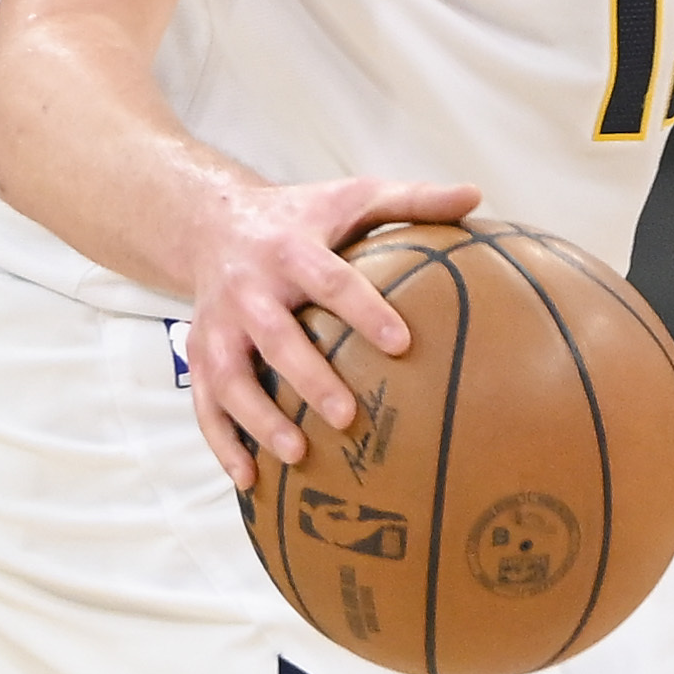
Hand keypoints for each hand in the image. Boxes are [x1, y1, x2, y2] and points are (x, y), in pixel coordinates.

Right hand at [183, 173, 481, 490]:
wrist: (213, 220)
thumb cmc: (302, 217)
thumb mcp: (353, 197)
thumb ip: (412, 199)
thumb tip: (475, 195)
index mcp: (290, 247)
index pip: (328, 278)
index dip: (363, 309)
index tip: (402, 342)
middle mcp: (248, 287)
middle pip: (274, 335)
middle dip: (308, 377)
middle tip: (347, 416)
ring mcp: (217, 323)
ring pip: (230, 376)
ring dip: (258, 417)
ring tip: (297, 454)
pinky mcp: (199, 352)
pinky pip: (204, 403)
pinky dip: (221, 442)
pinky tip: (249, 478)